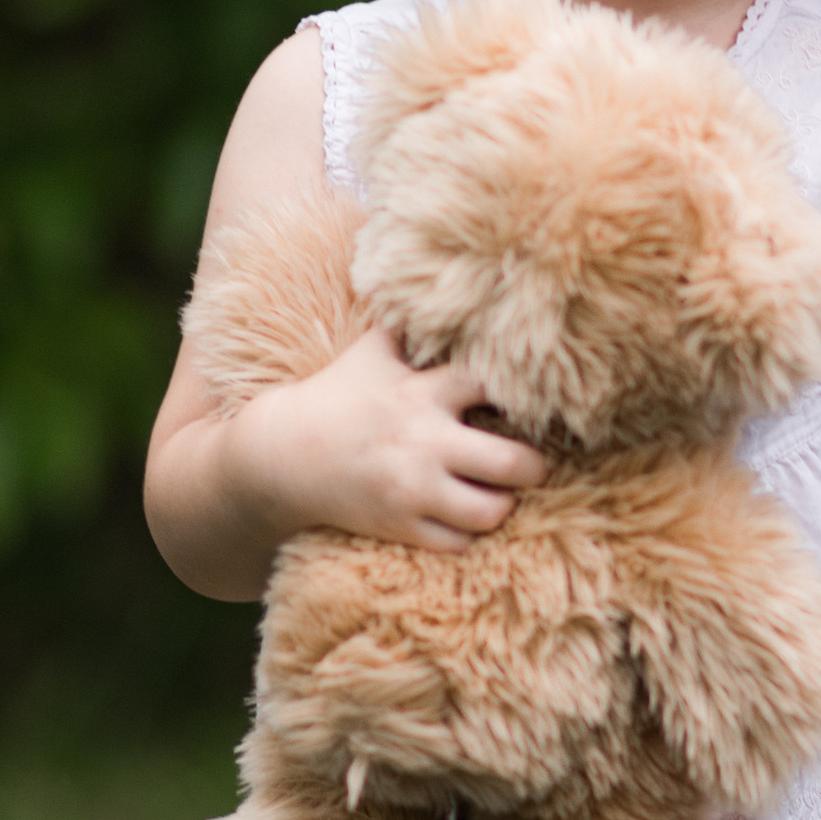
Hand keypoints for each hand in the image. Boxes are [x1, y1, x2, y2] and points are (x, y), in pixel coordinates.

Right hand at [231, 326, 548, 553]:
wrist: (283, 455)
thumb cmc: (337, 395)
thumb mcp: (373, 352)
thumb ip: (412, 323)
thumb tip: (437, 277)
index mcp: (423, 394)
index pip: (495, 386)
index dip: (525, 392)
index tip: (537, 399)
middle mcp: (424, 443)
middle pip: (515, 464)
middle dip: (534, 465)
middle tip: (531, 462)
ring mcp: (412, 489)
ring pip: (492, 511)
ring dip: (503, 503)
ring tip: (498, 492)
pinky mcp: (400, 526)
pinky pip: (459, 543)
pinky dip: (468, 533)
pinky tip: (463, 517)